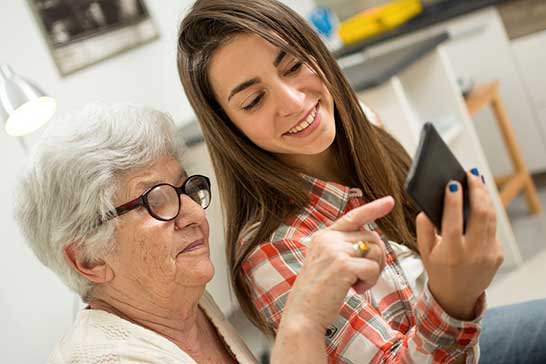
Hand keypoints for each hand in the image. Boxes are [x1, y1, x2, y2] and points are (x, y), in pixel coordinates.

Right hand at [280, 196, 394, 335]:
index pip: (353, 216)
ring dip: (373, 271)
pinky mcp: (343, 265)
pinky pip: (373, 268)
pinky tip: (355, 289)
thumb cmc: (317, 293)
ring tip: (356, 283)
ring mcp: (335, 250)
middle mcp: (328, 239)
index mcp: (324, 236)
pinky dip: (370, 282)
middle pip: (372, 237)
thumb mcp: (326, 262)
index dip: (373, 208)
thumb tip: (372, 241)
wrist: (303, 314)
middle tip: (364, 276)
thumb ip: (343, 247)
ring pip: (375, 251)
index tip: (389, 201)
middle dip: (376, 258)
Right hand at [417, 169, 503, 319]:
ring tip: (477, 181)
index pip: (454, 220)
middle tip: (470, 174)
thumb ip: (423, 228)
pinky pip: (493, 228)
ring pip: (491, 218)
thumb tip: (428, 205)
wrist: (457, 296)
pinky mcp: (498, 254)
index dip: (453, 199)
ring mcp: (489, 254)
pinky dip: (486, 212)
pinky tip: (480, 201)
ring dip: (484, 196)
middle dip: (477, 190)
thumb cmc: (438, 270)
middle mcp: (473, 253)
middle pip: (480, 214)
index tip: (452, 182)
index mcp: (451, 252)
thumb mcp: (424, 251)